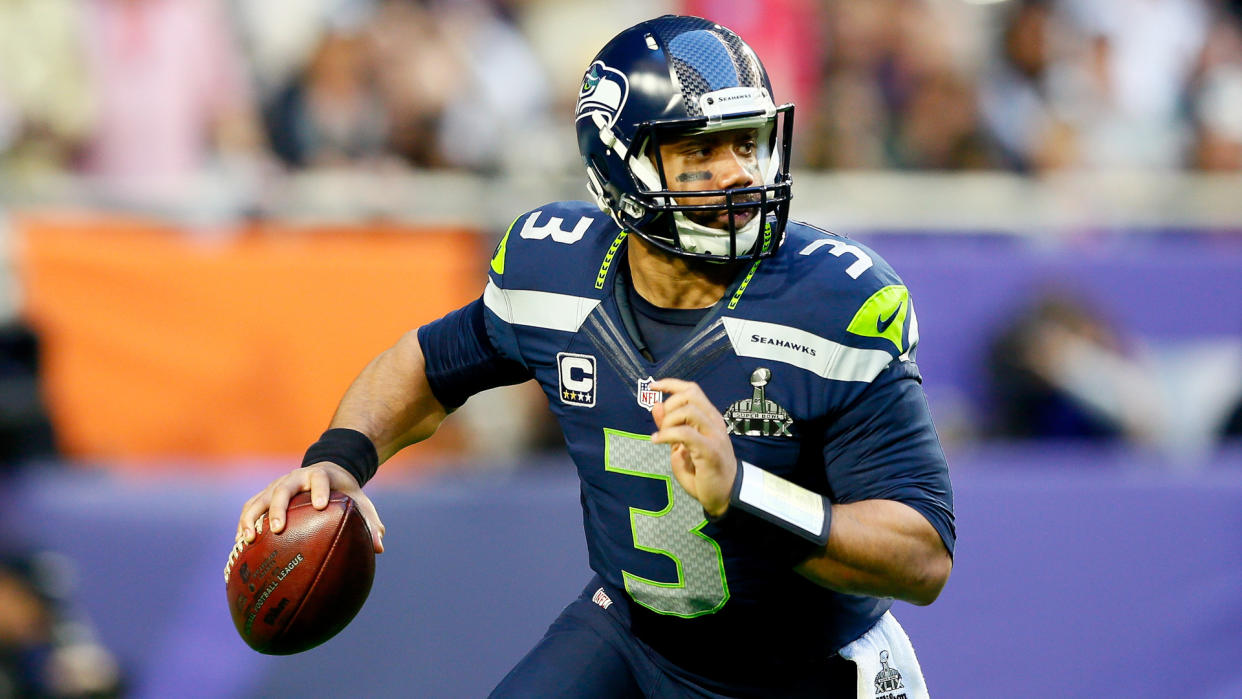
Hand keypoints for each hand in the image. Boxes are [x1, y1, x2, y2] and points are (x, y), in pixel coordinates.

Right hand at [236, 462, 385, 552]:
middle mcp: (295, 478)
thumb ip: (370, 522)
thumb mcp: (360, 502)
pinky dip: (244, 524)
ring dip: (252, 518)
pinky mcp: (265, 495)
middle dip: (279, 508)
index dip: (318, 490)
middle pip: (283, 489)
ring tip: (247, 540)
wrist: (327, 472)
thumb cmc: (344, 493)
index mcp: (320, 476)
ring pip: (260, 499)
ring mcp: (277, 486)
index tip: (319, 505)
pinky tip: (241, 545)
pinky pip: (250, 508)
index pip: (319, 479)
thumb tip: (378, 548)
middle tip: (278, 529)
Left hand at [649, 378, 736, 517]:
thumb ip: (669, 426)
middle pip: (690, 396)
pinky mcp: (710, 451)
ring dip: (669, 421)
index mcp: (710, 419)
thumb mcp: (680, 446)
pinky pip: (686, 433)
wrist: (725, 496)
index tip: (654, 386)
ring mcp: (715, 436)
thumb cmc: (704, 473)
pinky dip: (667, 434)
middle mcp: (714, 423)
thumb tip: (656, 405)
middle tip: (662, 426)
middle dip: (668, 406)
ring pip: (688, 411)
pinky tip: (659, 441)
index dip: (671, 384)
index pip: (692, 390)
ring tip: (662, 437)